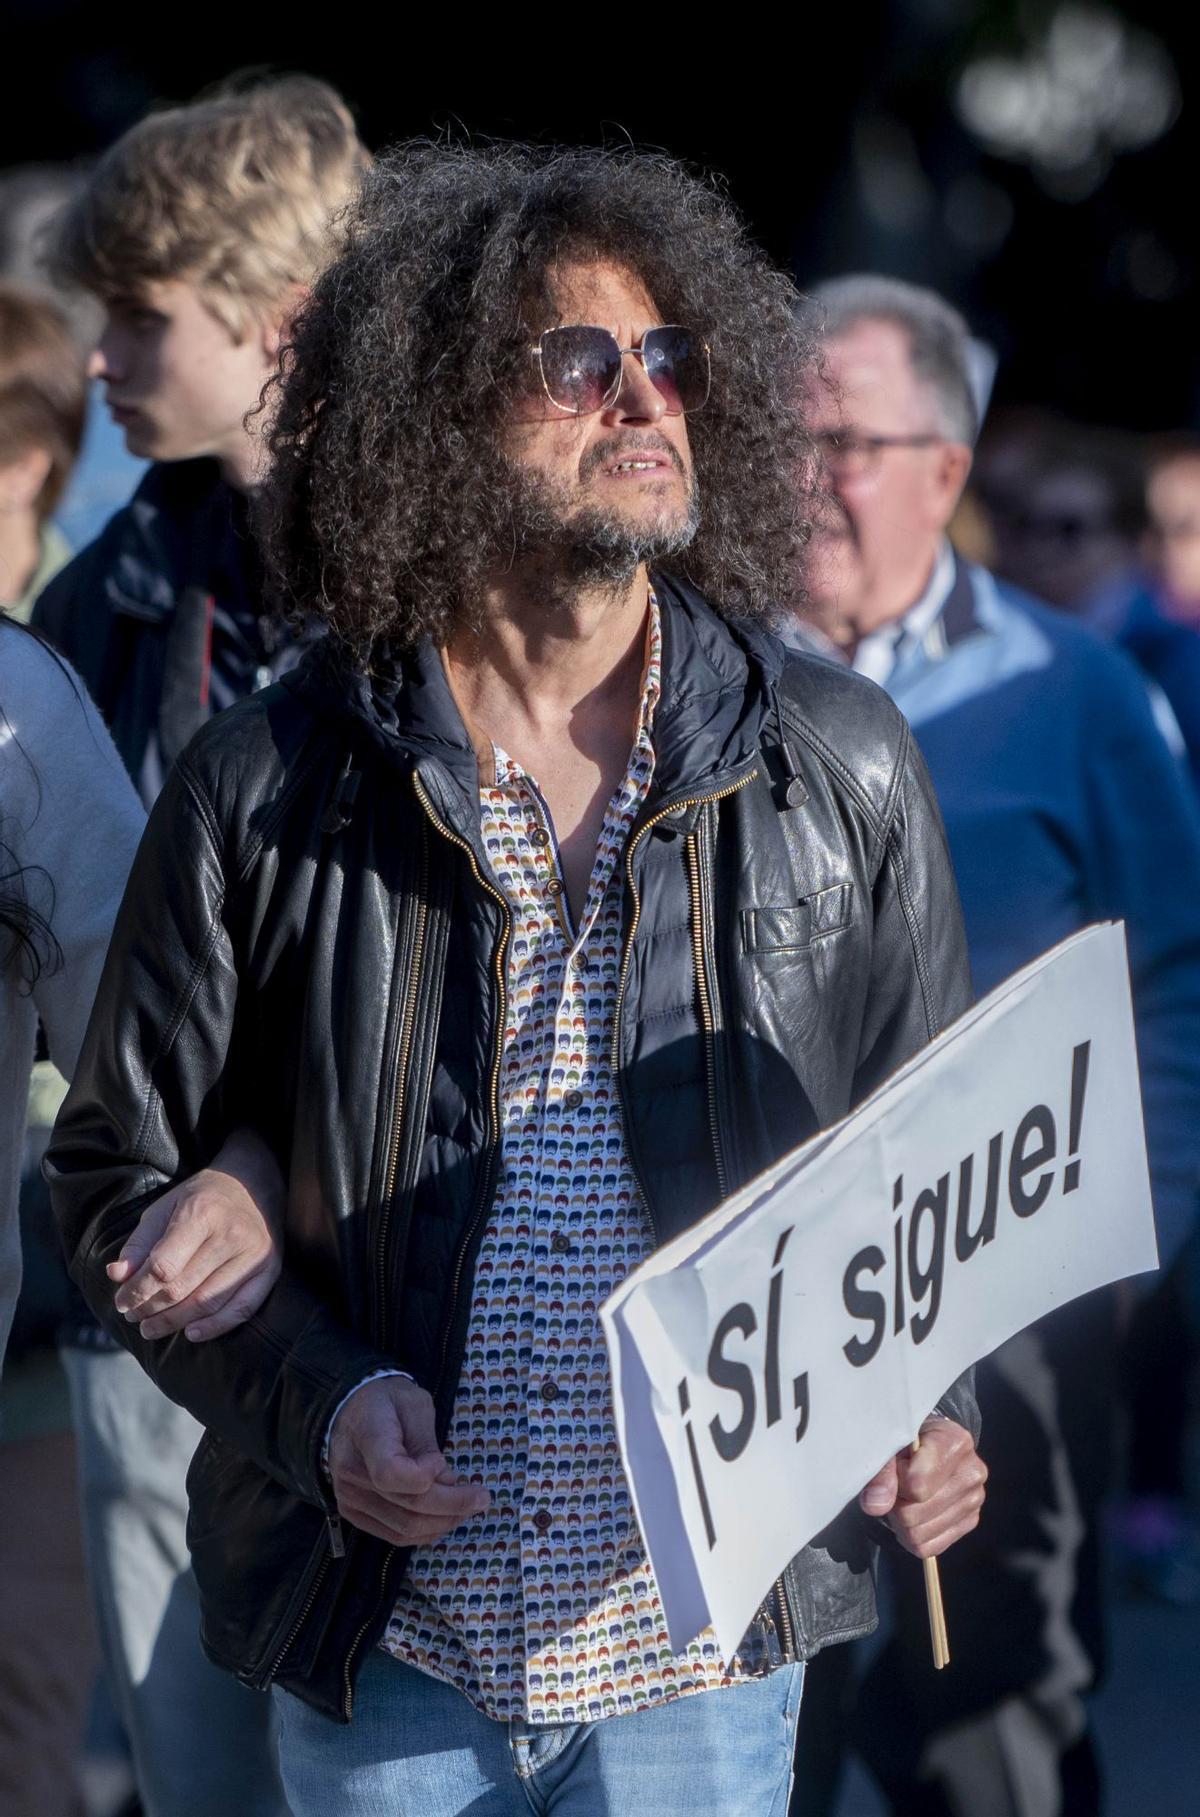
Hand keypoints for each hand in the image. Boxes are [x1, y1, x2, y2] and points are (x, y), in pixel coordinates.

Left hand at [108, 1128, 284, 1341]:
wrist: (254, 1182)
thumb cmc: (202, 1198)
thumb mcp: (164, 1208)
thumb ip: (140, 1243)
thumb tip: (116, 1276)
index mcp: (201, 1213)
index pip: (162, 1267)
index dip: (136, 1291)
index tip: (121, 1303)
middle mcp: (231, 1234)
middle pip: (182, 1288)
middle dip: (150, 1309)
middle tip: (133, 1318)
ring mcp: (254, 1254)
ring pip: (208, 1303)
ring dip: (174, 1322)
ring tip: (151, 1328)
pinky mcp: (270, 1269)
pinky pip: (242, 1309)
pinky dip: (215, 1327)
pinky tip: (191, 1333)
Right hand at [329, 1376, 489, 1546]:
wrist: (351, 1412)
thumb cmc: (388, 1402)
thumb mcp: (414, 1405)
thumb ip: (428, 1444)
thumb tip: (446, 1483)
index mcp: (366, 1435)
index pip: (390, 1473)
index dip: (423, 1476)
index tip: (440, 1461)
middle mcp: (351, 1473)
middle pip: (407, 1506)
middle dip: (452, 1505)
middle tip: (481, 1498)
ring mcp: (349, 1499)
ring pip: (404, 1528)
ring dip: (443, 1522)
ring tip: (467, 1507)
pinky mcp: (354, 1515)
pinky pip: (395, 1536)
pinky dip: (426, 1532)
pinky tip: (445, 1517)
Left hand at [858, 1418, 986, 1558]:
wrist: (931, 1443)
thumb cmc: (908, 1441)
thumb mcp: (890, 1443)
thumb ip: (881, 1471)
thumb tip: (875, 1505)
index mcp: (955, 1443)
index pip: (916, 1485)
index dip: (895, 1481)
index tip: (896, 1466)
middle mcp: (972, 1472)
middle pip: (914, 1514)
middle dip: (896, 1504)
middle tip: (896, 1486)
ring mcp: (974, 1500)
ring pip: (918, 1535)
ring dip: (901, 1522)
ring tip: (905, 1497)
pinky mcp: (970, 1521)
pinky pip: (928, 1547)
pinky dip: (912, 1536)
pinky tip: (914, 1514)